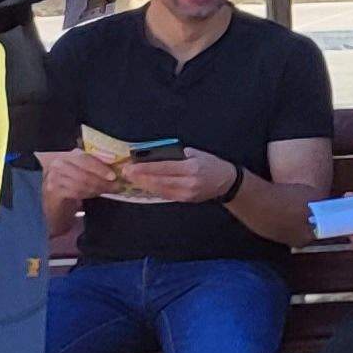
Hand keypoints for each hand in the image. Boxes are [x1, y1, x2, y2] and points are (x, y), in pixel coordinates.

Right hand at [38, 149, 118, 210]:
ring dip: (98, 189)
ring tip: (109, 190)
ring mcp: (54, 178)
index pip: (85, 159)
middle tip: (117, 187)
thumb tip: (123, 167)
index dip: (100, 168)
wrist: (57, 196)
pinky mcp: (53, 191)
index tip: (114, 176)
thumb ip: (99, 166)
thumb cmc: (76, 179)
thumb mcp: (86, 168)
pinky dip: (88, 194)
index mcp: (69, 155)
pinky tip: (96, 194)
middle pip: (84, 174)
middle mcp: (58, 164)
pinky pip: (75, 193)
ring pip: (80, 185)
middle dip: (103, 182)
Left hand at [118, 149, 237, 203]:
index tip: (130, 167)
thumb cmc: (211, 164)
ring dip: (144, 184)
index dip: (145, 168)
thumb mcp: (196, 153)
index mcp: (191, 167)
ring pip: (160, 189)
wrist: (226, 181)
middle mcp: (189, 182)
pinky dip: (153, 189)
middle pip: (158, 180)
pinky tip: (145, 185)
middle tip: (125, 173)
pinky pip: (165, 194)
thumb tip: (155, 156)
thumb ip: (177, 155)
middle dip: (140, 177)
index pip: (163, 168)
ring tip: (132, 179)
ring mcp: (187, 193)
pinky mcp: (185, 199)